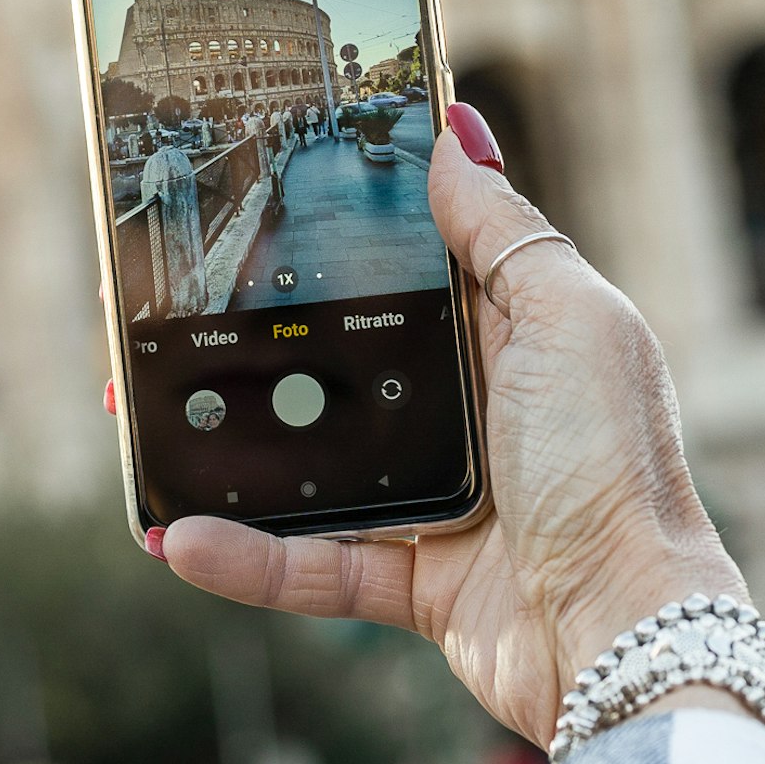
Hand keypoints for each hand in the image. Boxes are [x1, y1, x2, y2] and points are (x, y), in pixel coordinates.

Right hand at [160, 103, 746, 748]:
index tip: (247, 203)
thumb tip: (455, 131)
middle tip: (159, 319)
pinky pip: (312, 566)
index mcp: (511, 335)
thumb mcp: (570, 319)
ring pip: (307, 466)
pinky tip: (179, 539)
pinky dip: (247, 558)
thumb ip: (505, 232)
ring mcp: (440, 498)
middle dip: (248, 347)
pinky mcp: (415, 582)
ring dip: (223, 452)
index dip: (333, 238)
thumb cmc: (614, 465)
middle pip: (338, 364)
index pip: (406, 271)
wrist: (628, 632)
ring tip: (136, 426)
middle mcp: (472, 412)